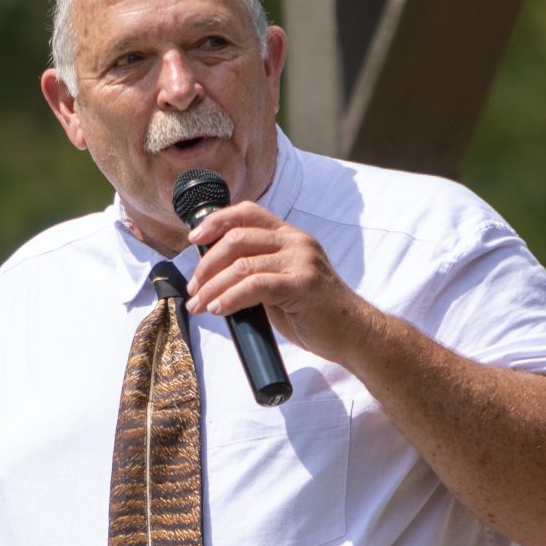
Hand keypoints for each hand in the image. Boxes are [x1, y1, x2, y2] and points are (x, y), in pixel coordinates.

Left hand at [184, 202, 378, 363]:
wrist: (352, 332)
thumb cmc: (311, 311)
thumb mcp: (279, 282)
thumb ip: (254, 271)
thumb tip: (211, 275)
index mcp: (289, 236)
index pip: (247, 213)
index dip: (216, 221)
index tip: (193, 240)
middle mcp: (296, 241)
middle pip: (237, 238)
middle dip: (206, 264)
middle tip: (193, 289)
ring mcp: (301, 260)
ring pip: (242, 264)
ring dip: (212, 287)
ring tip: (199, 305)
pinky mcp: (302, 284)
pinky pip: (255, 285)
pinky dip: (230, 297)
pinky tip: (218, 309)